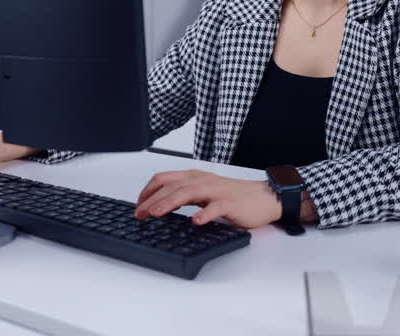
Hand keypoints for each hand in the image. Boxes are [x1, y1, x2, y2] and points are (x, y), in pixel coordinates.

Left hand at [134, 169, 280, 228]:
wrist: (262, 197)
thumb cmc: (233, 197)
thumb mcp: (203, 192)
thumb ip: (184, 196)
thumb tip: (159, 206)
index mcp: (194, 177)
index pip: (163, 179)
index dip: (146, 192)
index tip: (137, 206)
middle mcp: (202, 181)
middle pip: (171, 186)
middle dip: (152, 199)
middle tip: (139, 214)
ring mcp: (215, 191)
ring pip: (188, 192)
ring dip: (169, 203)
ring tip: (156, 213)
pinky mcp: (229, 203)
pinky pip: (215, 207)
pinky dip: (204, 214)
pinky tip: (196, 221)